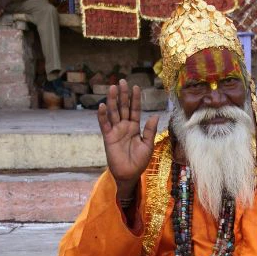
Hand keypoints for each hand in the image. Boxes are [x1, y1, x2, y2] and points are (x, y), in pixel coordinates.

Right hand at [98, 79, 159, 199]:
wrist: (129, 174)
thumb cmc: (139, 161)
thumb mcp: (148, 145)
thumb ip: (150, 130)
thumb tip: (155, 115)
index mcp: (134, 127)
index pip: (134, 110)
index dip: (135, 99)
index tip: (136, 87)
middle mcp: (124, 126)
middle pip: (123, 107)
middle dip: (123, 95)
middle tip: (122, 81)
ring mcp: (115, 131)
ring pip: (113, 112)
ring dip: (112, 100)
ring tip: (112, 88)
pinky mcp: (108, 137)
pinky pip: (105, 124)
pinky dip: (102, 115)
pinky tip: (102, 105)